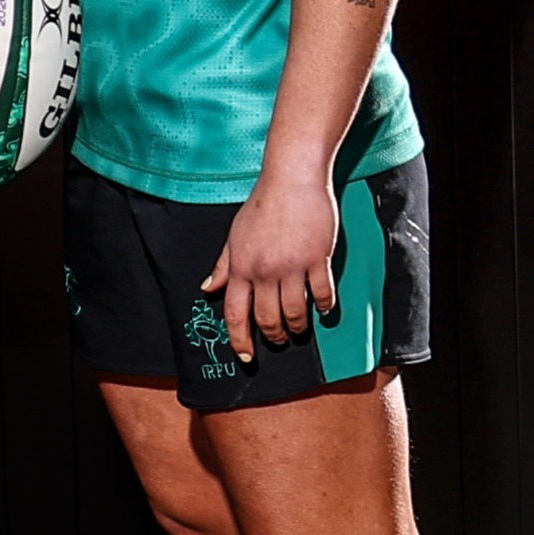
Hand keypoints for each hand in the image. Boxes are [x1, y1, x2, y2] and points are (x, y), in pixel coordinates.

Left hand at [209, 170, 346, 359]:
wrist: (291, 179)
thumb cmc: (264, 204)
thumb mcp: (235, 235)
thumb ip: (224, 265)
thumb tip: (209, 288)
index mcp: (241, 267)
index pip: (235, 314)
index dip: (240, 340)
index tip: (246, 355)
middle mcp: (264, 271)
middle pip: (267, 318)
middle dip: (273, 336)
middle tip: (279, 340)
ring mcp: (291, 266)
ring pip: (294, 312)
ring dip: (297, 326)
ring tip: (300, 328)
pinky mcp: (317, 259)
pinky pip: (322, 294)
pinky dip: (324, 306)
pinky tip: (323, 309)